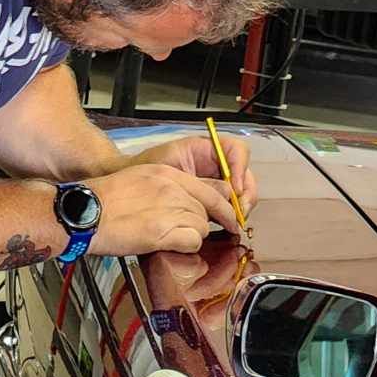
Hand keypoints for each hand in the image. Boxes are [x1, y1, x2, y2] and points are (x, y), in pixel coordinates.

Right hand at [86, 164, 242, 257]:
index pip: (211, 189)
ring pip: (203, 226)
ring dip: (193, 236)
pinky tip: (171, 247)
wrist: (86, 212)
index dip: (223, 206)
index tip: (227, 218)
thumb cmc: (104, 201)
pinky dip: (187, 247)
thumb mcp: (138, 181)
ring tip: (173, 240)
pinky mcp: (164, 231)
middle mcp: (173, 188)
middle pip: (209, 209)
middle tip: (201, 235)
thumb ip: (163, 189)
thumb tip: (179, 205)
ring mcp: (170, 208)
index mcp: (168, 173)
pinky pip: (193, 241)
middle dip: (208, 224)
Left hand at [138, 133, 258, 216]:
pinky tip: (225, 227)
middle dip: (246, 196)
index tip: (234, 189)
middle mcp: (215, 166)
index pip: (237, 151)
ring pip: (241, 195)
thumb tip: (227, 192)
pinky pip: (228, 209)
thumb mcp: (170, 168)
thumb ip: (199, 179)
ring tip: (231, 223)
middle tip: (238, 214)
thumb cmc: (145, 171)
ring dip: (240, 210)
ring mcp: (214, 185)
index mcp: (206, 149)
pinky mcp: (210, 203)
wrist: (130, 189)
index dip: (240, 169)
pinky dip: (230, 219)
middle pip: (245, 176)